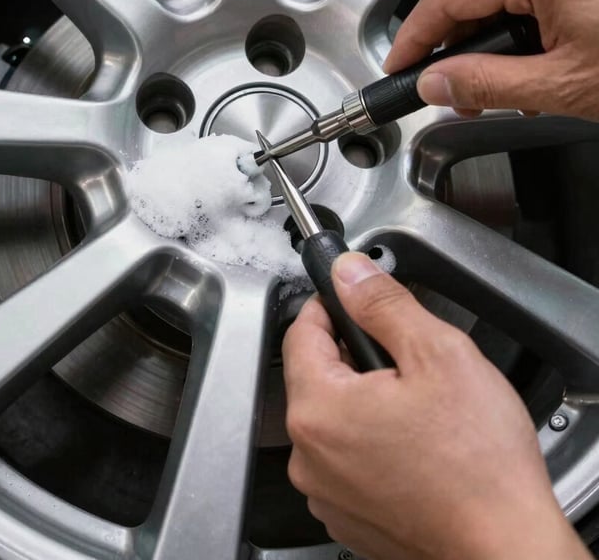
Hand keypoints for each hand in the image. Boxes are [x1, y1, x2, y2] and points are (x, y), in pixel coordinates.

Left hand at [282, 252, 590, 559]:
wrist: (506, 549)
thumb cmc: (479, 467)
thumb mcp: (438, 355)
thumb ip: (384, 304)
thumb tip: (350, 273)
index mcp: (318, 409)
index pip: (300, 331)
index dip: (328, 306)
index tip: (351, 299)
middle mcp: (307, 455)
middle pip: (314, 375)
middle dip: (352, 356)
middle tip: (402, 359)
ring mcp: (324, 490)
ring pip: (331, 417)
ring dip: (361, 401)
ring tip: (413, 407)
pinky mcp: (344, 514)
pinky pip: (342, 458)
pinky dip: (367, 441)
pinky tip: (411, 445)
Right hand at [385, 0, 598, 119]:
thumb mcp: (563, 84)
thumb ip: (485, 83)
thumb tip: (433, 82)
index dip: (412, 38)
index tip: (397, 67)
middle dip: (456, 50)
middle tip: (456, 95)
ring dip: (490, 42)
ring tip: (504, 91)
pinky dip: (521, 25)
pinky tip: (530, 63)